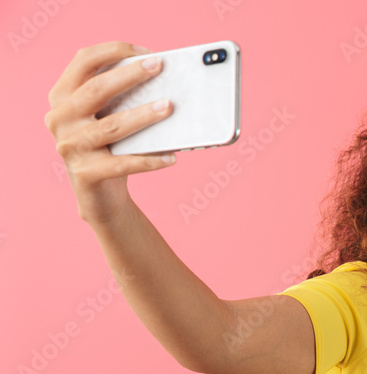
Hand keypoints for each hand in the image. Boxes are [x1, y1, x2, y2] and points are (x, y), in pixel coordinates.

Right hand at [44, 41, 175, 225]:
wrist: (99, 195)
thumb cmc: (109, 147)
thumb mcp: (107, 117)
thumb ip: (121, 98)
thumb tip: (162, 81)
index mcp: (62, 97)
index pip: (83, 61)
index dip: (113, 51)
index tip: (146, 52)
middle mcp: (59, 119)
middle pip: (96, 89)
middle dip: (130, 75)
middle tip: (159, 67)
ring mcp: (70, 146)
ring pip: (112, 126)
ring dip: (143, 115)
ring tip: (168, 107)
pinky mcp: (85, 173)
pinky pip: (123, 164)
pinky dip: (149, 161)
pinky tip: (171, 157)